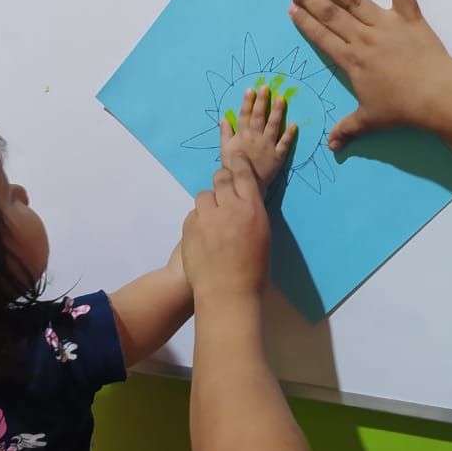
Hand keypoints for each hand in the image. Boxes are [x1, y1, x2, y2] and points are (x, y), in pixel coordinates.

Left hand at [182, 154, 269, 301]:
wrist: (227, 294)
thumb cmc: (254, 270)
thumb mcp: (262, 236)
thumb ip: (250, 214)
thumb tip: (242, 201)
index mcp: (252, 209)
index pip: (243, 174)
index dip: (238, 163)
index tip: (236, 156)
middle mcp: (230, 207)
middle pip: (221, 179)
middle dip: (222, 181)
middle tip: (222, 193)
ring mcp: (207, 217)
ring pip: (204, 195)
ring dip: (208, 203)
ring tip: (212, 222)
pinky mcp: (190, 227)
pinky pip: (193, 214)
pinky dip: (198, 221)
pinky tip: (203, 237)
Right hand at [219, 85, 296, 194]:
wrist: (244, 185)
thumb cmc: (233, 167)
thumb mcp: (224, 149)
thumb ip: (225, 134)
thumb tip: (223, 119)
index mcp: (242, 135)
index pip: (244, 115)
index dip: (247, 102)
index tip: (251, 90)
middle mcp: (255, 138)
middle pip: (259, 116)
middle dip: (262, 101)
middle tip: (266, 88)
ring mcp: (267, 146)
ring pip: (273, 126)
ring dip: (277, 112)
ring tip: (281, 99)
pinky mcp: (277, 156)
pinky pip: (284, 144)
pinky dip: (290, 134)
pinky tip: (294, 124)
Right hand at [286, 0, 451, 149]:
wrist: (437, 97)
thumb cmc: (402, 109)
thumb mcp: (370, 120)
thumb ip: (347, 129)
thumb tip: (330, 146)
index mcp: (352, 60)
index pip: (322, 38)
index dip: (305, 24)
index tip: (291, 9)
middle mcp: (363, 38)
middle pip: (331, 15)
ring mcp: (386, 24)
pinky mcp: (409, 17)